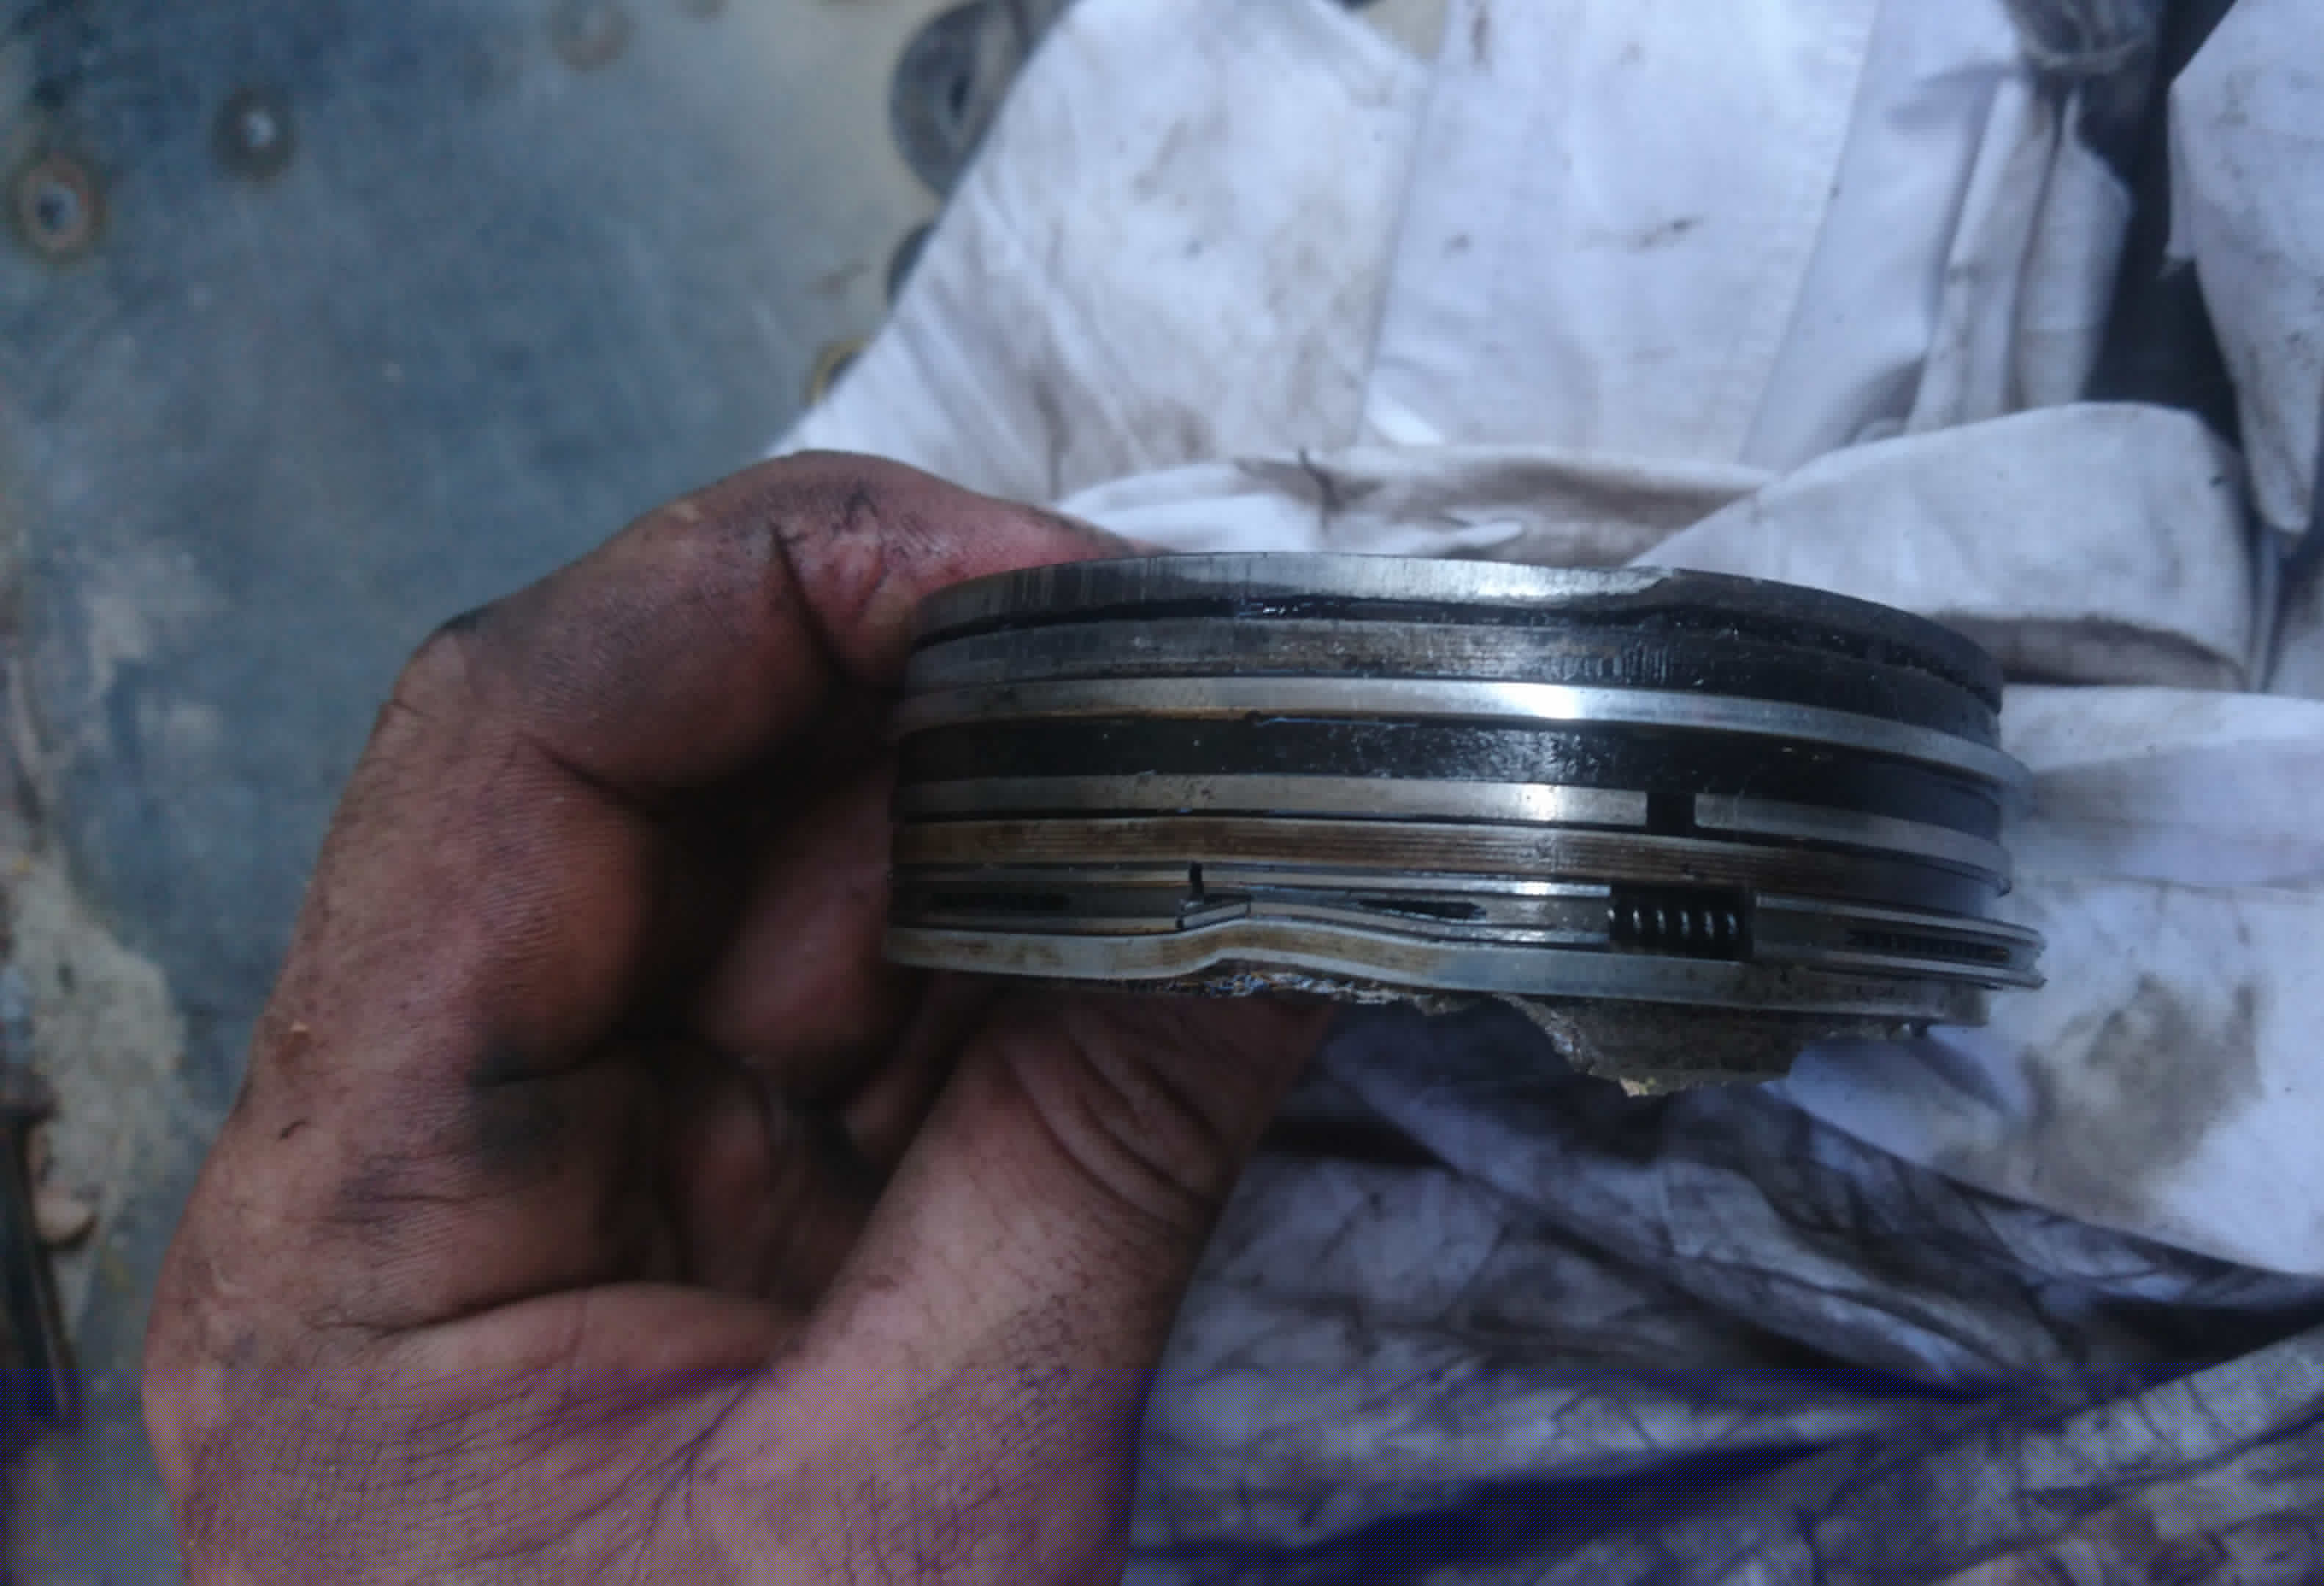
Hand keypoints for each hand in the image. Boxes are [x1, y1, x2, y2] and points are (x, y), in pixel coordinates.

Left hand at [143, 455, 1330, 1581]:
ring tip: (1215, 793)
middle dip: (921, 704)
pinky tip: (1165, 930)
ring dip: (1008, 832)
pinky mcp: (734, 1250)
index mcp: (359, 1223)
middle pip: (651, 789)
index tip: (1033, 579)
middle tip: (1178, 667)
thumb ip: (1097, 1169)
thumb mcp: (925, 1519)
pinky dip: (1033, 968)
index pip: (512, 760)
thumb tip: (1293, 897)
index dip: (768, 602)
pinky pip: (880, 1035)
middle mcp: (440, 1168)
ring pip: (789, 898)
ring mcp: (597, 1201)